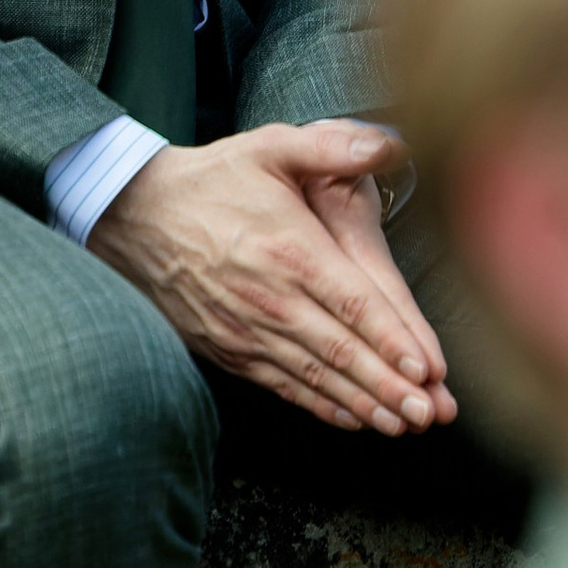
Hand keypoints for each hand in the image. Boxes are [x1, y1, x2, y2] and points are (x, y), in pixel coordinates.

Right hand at [89, 123, 457, 435]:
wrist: (137, 216)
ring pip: (315, 377)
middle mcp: (272, 300)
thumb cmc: (215, 179)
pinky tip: (353, 419)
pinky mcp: (229, 349)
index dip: (391, 339)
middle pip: (340, 351)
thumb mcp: (272, 146)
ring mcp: (248, 330)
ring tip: (403, 426)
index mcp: (291, 251)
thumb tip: (392, 141)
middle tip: (430, 413)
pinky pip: (282, 385)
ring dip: (362, 404)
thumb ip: (334, 145)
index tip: (425, 368)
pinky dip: (319, 405)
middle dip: (389, 386)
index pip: (353, 303)